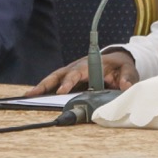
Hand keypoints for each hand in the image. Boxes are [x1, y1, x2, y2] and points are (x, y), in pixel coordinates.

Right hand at [24, 49, 138, 95]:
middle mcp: (78, 67)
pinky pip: (56, 84)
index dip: (69, 82)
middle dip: (46, 84)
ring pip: (54, 79)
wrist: (118, 60)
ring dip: (42, 87)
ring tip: (28, 97)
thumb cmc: (121, 65)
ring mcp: (72, 72)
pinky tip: (36, 98)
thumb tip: (125, 87)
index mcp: (91, 64)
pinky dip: (46, 90)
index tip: (61, 92)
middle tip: (33, 94)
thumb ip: (128, 78)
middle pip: (59, 75)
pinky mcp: (70, 79)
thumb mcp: (128, 70)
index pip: (77, 73)